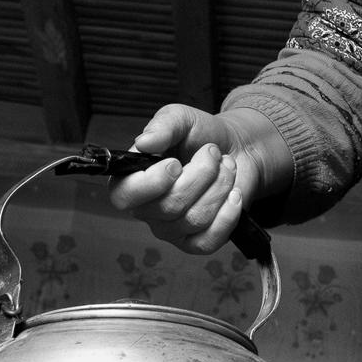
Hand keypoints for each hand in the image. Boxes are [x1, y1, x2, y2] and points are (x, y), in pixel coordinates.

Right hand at [106, 104, 285, 254]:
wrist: (237, 149)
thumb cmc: (202, 136)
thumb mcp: (181, 119)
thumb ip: (162, 125)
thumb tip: (143, 142)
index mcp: (133, 179)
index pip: (124, 196)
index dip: (151, 183)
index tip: (175, 163)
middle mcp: (148, 209)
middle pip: (169, 206)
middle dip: (201, 174)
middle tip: (212, 153)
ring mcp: (172, 230)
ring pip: (194, 219)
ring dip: (219, 186)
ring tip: (226, 167)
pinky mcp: (197, 242)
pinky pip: (209, 240)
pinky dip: (228, 214)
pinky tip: (233, 193)